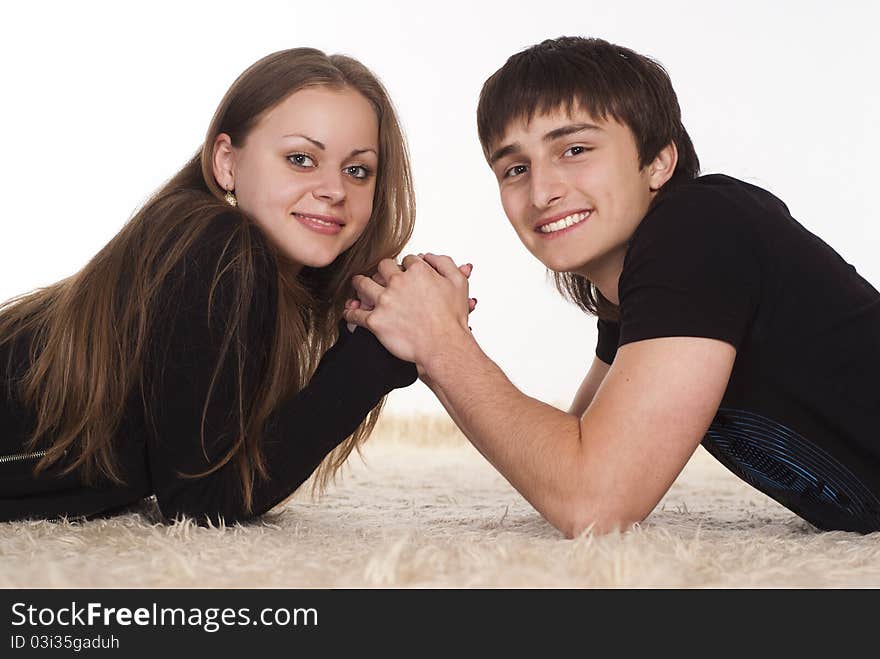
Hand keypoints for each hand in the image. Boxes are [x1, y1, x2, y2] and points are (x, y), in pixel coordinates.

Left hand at [344, 254, 472, 366]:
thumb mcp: (458, 283)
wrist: (444, 346)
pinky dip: (350, 313)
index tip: (405, 275)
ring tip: (359, 286)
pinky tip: (350, 313)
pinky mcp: (375, 320)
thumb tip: (429, 257)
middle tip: (381, 278)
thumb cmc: (452, 320)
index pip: (406, 260)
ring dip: (360, 284)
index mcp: (418, 271)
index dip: (406, 267)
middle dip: (382, 272)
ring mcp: (385, 301)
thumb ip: (445, 263)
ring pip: (362, 284)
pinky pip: (355, 315)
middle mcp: (398, 282)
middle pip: (382, 267)